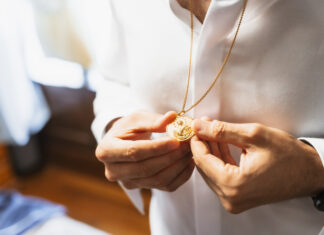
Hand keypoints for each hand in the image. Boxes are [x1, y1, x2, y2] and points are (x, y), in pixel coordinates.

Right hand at [96, 110, 193, 191]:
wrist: (123, 142)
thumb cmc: (129, 127)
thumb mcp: (138, 118)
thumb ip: (154, 120)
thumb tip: (172, 117)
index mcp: (106, 150)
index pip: (134, 152)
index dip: (156, 148)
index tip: (176, 141)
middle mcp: (113, 171)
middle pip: (146, 168)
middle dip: (170, 157)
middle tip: (188, 145)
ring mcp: (127, 182)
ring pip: (157, 180)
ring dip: (178, 166)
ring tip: (190, 151)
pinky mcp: (141, 188)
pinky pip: (165, 186)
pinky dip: (180, 175)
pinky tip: (189, 162)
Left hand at [190, 118, 323, 212]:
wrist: (309, 173)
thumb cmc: (289, 156)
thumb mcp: (254, 136)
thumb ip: (222, 131)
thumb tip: (198, 126)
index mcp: (233, 186)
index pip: (201, 160)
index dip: (196, 139)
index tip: (195, 125)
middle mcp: (231, 198)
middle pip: (204, 166)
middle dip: (203, 143)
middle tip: (204, 124)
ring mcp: (234, 200)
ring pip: (211, 171)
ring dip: (211, 150)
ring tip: (212, 130)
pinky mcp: (237, 198)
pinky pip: (220, 176)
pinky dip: (219, 159)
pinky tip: (220, 143)